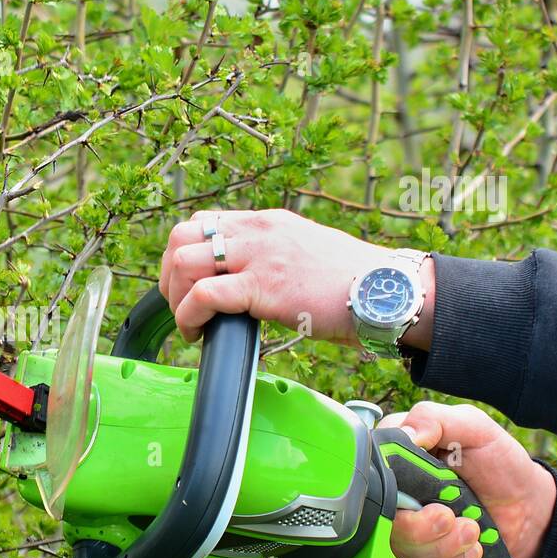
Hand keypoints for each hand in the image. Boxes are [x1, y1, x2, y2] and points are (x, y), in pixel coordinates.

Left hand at [159, 209, 434, 347]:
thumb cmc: (352, 284)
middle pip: (180, 236)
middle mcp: (257, 231)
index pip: (201, 222)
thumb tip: (240, 286)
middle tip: (180, 306)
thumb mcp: (302, 256)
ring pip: (184, 261)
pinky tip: (198, 334)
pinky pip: (204, 295)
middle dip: (169, 275)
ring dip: (176, 298)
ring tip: (191, 324)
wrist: (388, 291)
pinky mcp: (264, 286)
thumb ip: (268, 261)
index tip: (185, 287)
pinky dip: (188, 317)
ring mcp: (259, 255)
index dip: (181, 255)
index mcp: (265, 222)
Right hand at [379, 401, 556, 557]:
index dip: (391, 487)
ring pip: (397, 547)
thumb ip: (435, 419)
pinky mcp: (415, 553)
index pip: (368, 471)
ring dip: (440, 546)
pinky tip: (470, 549)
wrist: (528, 508)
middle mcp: (392, 488)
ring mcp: (401, 523)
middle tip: (451, 518)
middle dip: (419, 527)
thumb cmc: (500, 463)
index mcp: (395, 453)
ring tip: (472, 530)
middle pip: (378, 517)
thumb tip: (403, 434)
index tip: (425, 491)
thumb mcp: (474, 427)